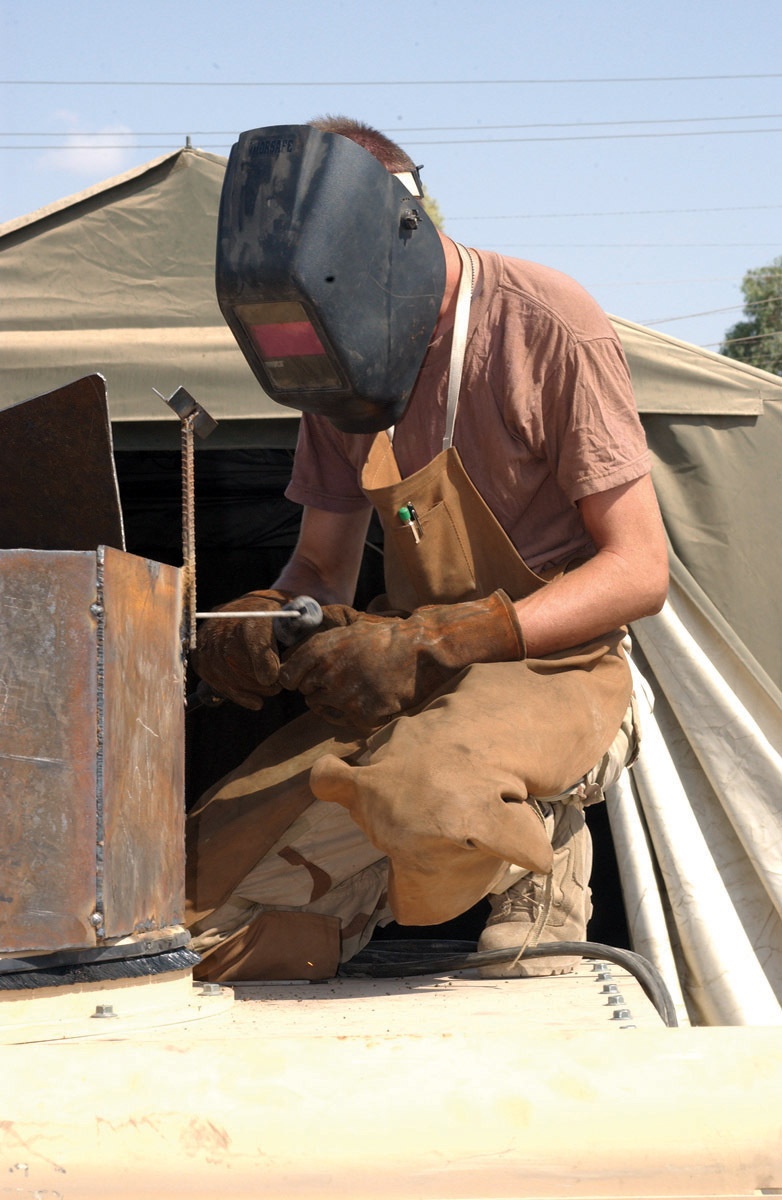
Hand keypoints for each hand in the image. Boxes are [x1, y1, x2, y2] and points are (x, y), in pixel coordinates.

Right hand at [191, 589, 359, 709]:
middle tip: (277, 688)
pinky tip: (254, 701)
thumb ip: (310, 630)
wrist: (262, 607)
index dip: (261, 658)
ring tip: (268, 692)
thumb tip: (319, 648)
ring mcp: (210, 637)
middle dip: (256, 680)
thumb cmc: (288, 617)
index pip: (252, 634)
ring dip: (247, 688)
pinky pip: (212, 678)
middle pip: (234, 657)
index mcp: (254, 609)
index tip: (272, 679)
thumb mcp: (302, 616)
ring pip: (222, 670)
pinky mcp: (202, 652)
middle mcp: (226, 621)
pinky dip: (233, 693)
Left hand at [279, 590, 525, 730]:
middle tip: (347, 680)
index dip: (298, 678)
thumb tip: (291, 664)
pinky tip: (375, 697)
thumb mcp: (345, 632)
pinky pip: (347, 721)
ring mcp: (343, 696)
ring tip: (361, 688)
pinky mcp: (361, 715)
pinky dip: (359, 714)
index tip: (310, 678)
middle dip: (321, 689)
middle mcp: (325, 674)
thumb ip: (317, 649)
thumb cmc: (383, 640)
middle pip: (307, 694)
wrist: (418, 651)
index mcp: (318, 650)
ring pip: (323, 710)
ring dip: (337, 704)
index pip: (287, 677)